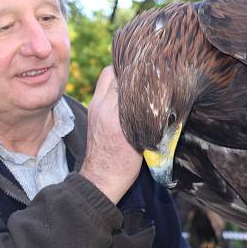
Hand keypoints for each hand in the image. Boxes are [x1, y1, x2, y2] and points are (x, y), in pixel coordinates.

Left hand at [80, 66, 142, 203]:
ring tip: (135, 80)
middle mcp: (102, 106)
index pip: (126, 78)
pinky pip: (102, 88)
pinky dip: (113, 85)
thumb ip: (143, 112)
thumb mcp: (141, 137)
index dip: (140, 71)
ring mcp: (94, 107)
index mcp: (115, 113)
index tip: (153, 71)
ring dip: (119, 76)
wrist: (102, 178)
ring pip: (105, 78)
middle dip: (127, 69)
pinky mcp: (92, 111)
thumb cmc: (125, 163)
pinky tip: (126, 91)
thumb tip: (154, 91)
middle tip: (143, 72)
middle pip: (112, 72)